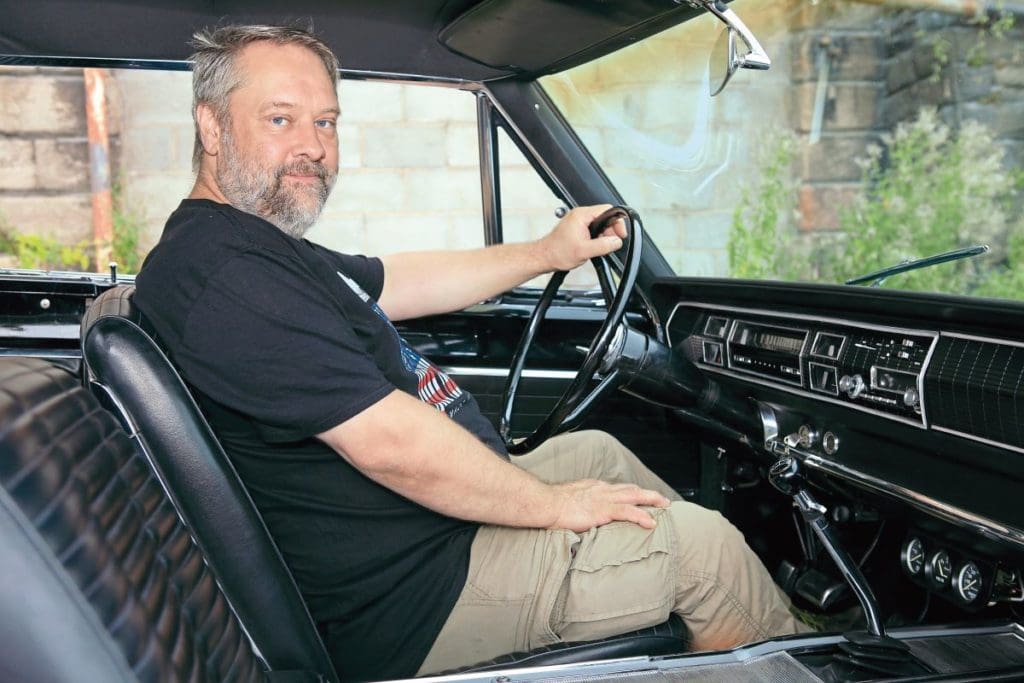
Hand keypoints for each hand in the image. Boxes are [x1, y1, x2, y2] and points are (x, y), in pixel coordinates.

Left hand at [538, 204, 627, 272]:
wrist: (545, 257)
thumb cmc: (557, 252)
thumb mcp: (584, 251)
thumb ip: (603, 245)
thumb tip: (617, 241)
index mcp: (582, 215)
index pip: (608, 210)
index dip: (617, 222)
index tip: (620, 234)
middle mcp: (580, 215)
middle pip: (606, 218)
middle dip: (610, 231)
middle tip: (610, 244)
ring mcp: (579, 221)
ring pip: (601, 225)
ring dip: (604, 236)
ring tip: (598, 247)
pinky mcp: (578, 229)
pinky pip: (594, 230)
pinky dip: (597, 239)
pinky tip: (593, 247)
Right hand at [549, 479, 670, 531]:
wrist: (545, 504)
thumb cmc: (550, 505)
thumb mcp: (566, 503)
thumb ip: (576, 508)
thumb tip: (576, 518)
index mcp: (592, 488)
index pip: (617, 489)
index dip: (631, 492)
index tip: (640, 496)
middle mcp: (601, 490)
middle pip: (630, 489)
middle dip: (648, 493)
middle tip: (662, 499)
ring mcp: (603, 499)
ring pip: (634, 496)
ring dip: (652, 500)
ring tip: (664, 507)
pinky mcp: (603, 510)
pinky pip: (628, 512)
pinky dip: (642, 516)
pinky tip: (651, 522)